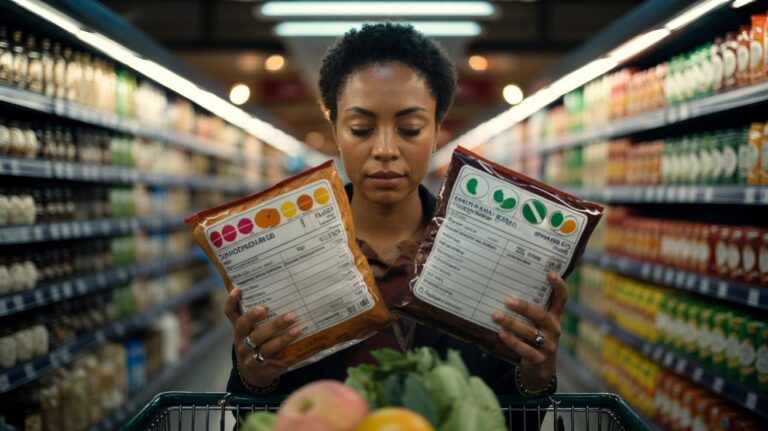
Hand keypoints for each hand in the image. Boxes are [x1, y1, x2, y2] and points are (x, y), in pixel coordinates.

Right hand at [225, 288, 302, 386]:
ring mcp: (251, 358)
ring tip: (298, 329)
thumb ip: (257, 317)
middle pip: (254, 333)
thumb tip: (278, 292)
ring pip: (267, 348)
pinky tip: (300, 347)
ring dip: (283, 339)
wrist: (252, 375)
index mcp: (239, 330)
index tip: (240, 289)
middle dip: (273, 324)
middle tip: (290, 315)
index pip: (230, 314)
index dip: (232, 302)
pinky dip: (290, 355)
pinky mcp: (264, 370)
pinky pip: (278, 362)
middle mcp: (242, 343)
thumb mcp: (250, 332)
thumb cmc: (255, 345)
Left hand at [491, 271, 566, 389]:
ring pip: (531, 333)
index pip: (561, 299)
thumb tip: (503, 290)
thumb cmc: (533, 339)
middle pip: (541, 316)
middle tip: (508, 300)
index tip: (549, 273)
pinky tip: (501, 333)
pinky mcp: (539, 360)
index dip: (559, 286)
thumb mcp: (535, 324)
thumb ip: (527, 311)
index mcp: (554, 317)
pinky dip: (512, 341)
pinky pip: (525, 349)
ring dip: (512, 323)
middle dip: (524, 307)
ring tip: (496, 315)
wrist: (540, 370)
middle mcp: (554, 330)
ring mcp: (548, 346)